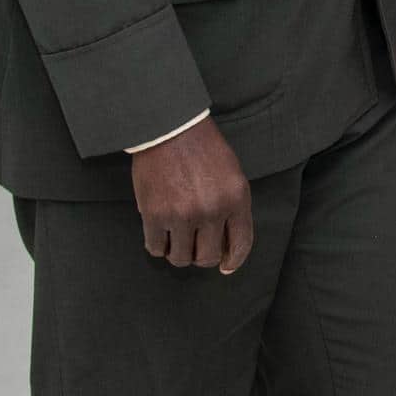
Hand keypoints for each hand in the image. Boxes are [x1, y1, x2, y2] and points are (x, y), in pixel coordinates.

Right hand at [131, 116, 254, 273]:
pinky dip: (158, 245)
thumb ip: (232, 206)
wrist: (171, 128)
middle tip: (194, 245)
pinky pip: (156, 248)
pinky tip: (160, 233)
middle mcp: (212, 211)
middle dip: (201, 255)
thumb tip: (226, 243)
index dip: (233, 261)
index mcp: (236, 199)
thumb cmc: (204, 149)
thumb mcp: (232, 174)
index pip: (240, 244)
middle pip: (207, 257)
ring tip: (176, 238)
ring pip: (181, 258)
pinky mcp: (154, 215)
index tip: (225, 267)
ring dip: (178, 252)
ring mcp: (182, 215)